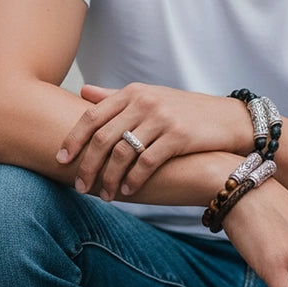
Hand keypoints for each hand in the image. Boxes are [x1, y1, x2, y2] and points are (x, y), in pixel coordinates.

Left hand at [56, 83, 244, 198]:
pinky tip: (128, 191)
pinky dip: (133, 180)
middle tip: (79, 186)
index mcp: (133, 92)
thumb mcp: (150, 97)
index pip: (93, 115)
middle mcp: (145, 102)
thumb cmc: (184, 110)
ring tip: (103, 195)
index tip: (60, 159)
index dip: (73, 138)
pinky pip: (147, 162)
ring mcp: (162, 118)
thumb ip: (115, 96)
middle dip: (87, 165)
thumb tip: (83, 91)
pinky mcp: (178, 136)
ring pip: (123, 152)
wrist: (227, 118)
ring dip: (108, 178)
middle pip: (104, 137)